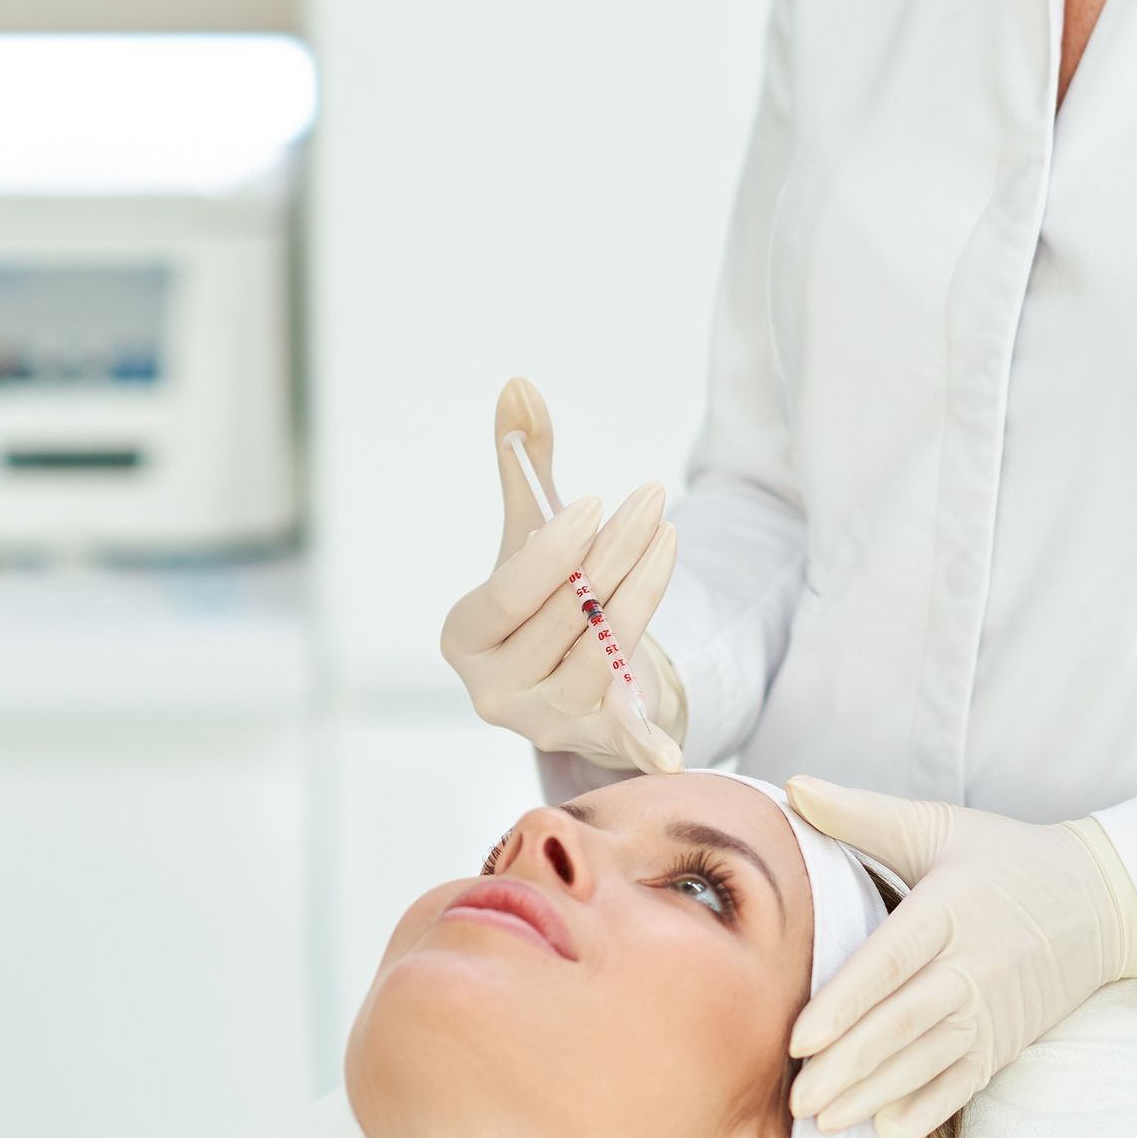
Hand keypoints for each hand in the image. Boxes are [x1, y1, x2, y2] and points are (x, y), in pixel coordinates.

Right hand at [439, 377, 684, 773]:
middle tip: (651, 498)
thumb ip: (522, 463)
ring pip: (604, 653)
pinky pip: (620, 738)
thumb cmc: (546, 596)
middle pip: (563, 617)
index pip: (511, 591)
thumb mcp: (530, 531)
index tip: (597, 501)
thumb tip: (519, 385)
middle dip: (612, 553)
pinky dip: (643, 744)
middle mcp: (493, 689)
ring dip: (642, 593)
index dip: (554, 548)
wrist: (574, 676)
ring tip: (668, 536)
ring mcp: (543, 720)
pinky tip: (672, 752)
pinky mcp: (592, 740)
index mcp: (464, 636)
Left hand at [783, 783, 1136, 1137]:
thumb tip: (793, 788)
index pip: (891, 962)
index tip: (799, 1037)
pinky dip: (929, 1109)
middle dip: (848, 1066)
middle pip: (904, 1023)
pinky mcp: (1007, 1041)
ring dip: (876, 1095)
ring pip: (928, 1060)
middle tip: (797, 1098)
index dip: (845, 1003)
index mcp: (950, 909)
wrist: (1105, 900)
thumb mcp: (938, 826)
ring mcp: (993, 1010)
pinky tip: (889, 1132)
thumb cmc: (1007, 859)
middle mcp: (973, 965)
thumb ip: (861, 814)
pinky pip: (965, 1083)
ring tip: (825, 1121)